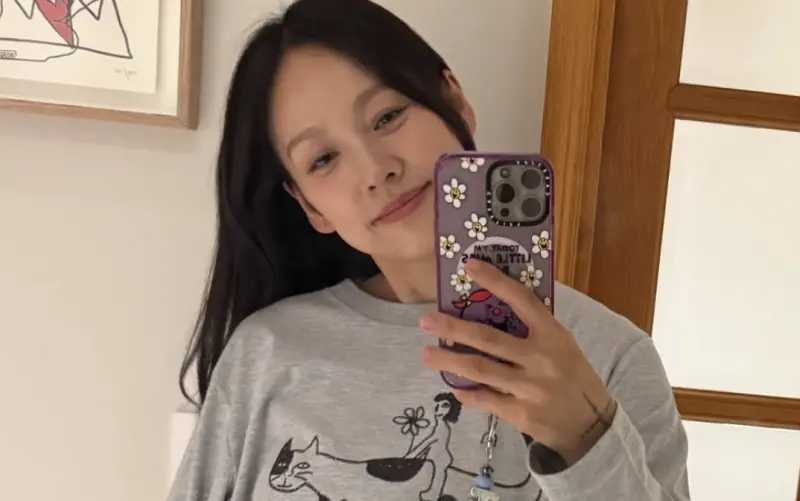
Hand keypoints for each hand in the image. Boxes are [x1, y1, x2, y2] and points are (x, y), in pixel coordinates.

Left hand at [419, 259, 616, 464]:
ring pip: (480, 370)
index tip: (469, 266)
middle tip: (425, 321)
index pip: (522, 300)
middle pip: (488, 338)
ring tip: (425, 355)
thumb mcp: (563, 346)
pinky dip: (467, 393)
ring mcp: (529, 387)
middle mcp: (540, 358)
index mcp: (553, 335)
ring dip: (449, 362)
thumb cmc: (573, 377)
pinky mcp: (520, 413)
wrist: (591, 425)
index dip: (495, 281)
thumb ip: (534, 329)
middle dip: (453, 329)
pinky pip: (485, 399)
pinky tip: (454, 387)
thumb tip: (492, 307)